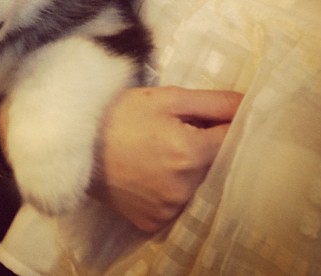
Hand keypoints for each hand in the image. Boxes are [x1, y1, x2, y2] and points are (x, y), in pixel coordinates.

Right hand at [96, 86, 242, 232]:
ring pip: (198, 186)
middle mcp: (186, 187)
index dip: (227, 124)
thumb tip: (248, 104)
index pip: (233, 138)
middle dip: (206, 145)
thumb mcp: (164, 98)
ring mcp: (169, 209)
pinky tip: (151, 171)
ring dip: (190, 168)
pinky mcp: (153, 222)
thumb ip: (212, 102)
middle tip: (179, 129)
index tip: (214, 116)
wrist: (72, 144)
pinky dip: (171, 188)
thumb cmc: (118, 114)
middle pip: (216, 164)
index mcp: (191, 153)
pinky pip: (176, 204)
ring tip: (161, 149)